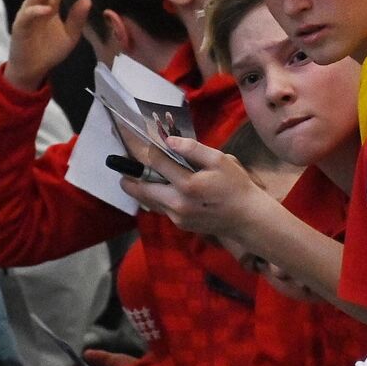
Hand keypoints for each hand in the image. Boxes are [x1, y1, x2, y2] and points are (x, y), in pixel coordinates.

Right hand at [5, 0, 90, 92]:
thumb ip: (78, 18)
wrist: (34, 69)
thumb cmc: (50, 50)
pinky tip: (47, 9)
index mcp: (51, 6)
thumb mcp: (71, 35)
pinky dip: (37, 11)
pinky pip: (28, 17)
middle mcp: (38, 7)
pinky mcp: (20, 28)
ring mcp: (28, 16)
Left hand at [119, 136, 268, 239]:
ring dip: (139, 190)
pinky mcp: (180, 224)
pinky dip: (155, 198)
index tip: (132, 144)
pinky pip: (161, 208)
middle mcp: (177, 203)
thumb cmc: (236, 186)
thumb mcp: (220, 160)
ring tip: (129, 179)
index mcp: (188, 184)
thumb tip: (169, 140)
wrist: (247, 218)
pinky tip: (155, 190)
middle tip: (119, 167)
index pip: (157, 163)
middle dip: (128, 177)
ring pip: (148, 201)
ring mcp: (177, 216)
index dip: (144, 152)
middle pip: (142, 188)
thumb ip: (194, 149)